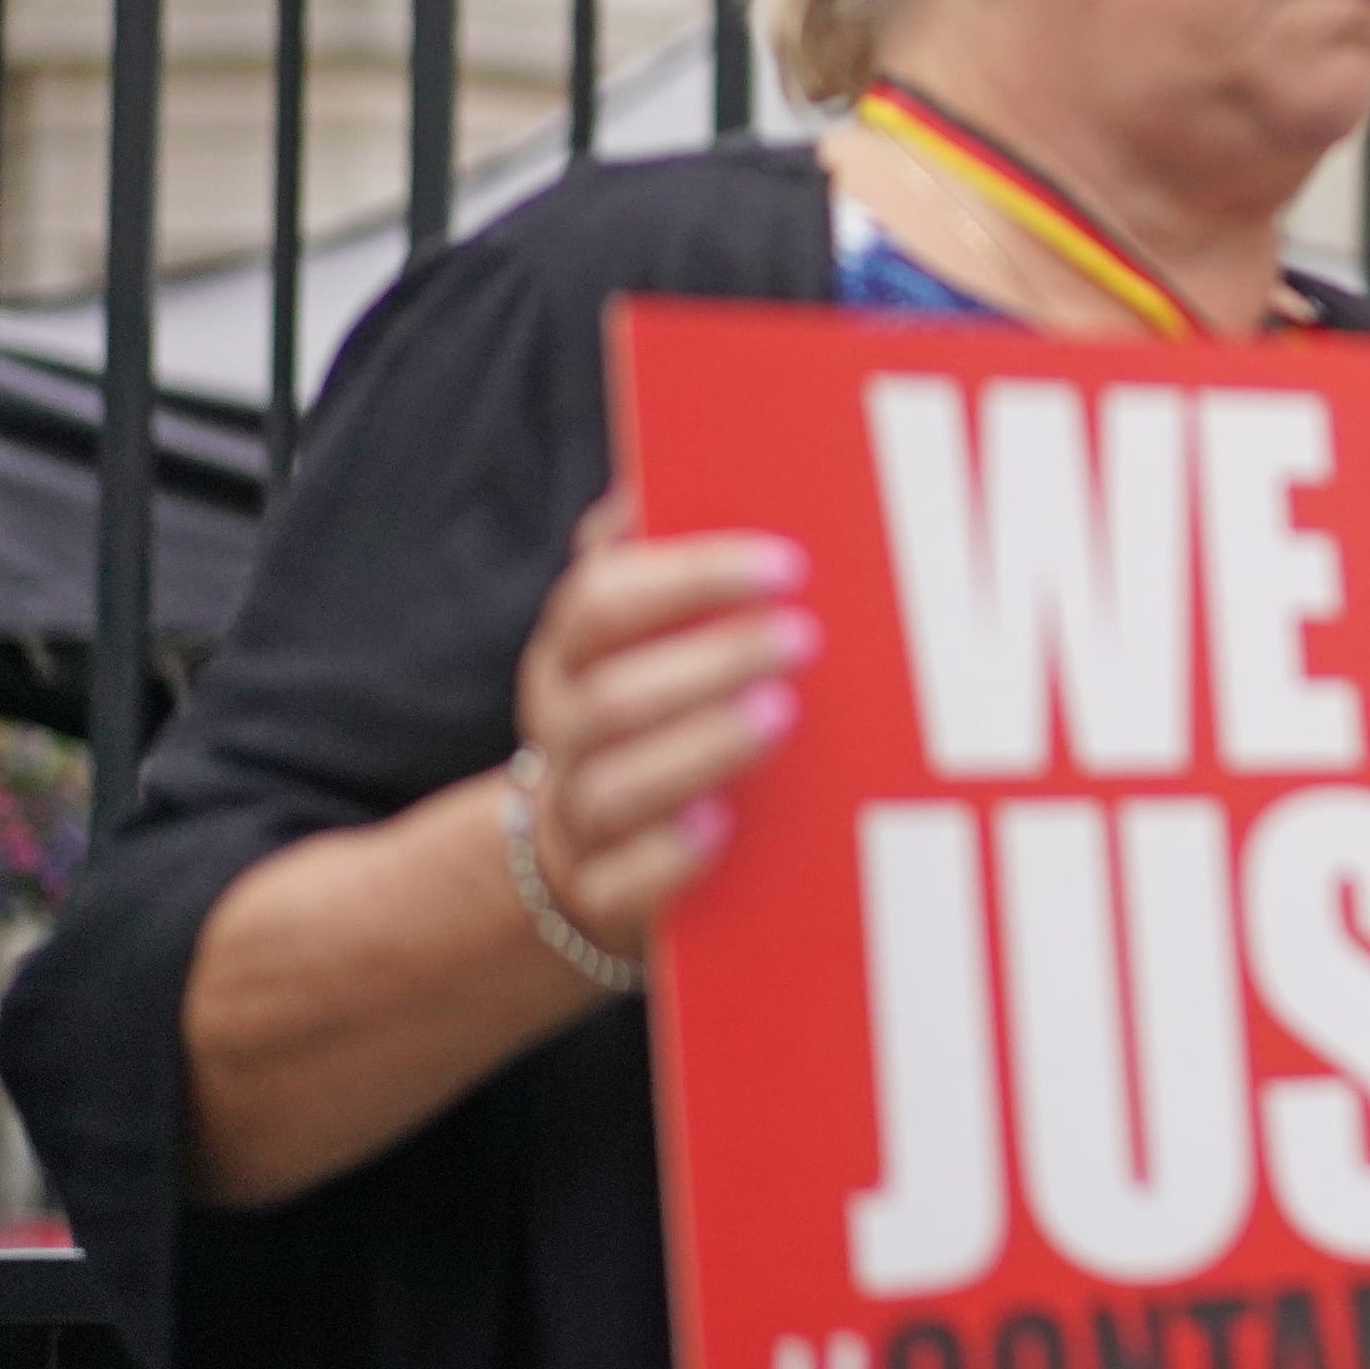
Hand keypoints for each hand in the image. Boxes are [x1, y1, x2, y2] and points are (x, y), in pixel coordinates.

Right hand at [510, 490, 812, 969]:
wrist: (579, 850)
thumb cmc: (649, 703)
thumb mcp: (639, 629)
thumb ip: (658, 553)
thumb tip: (667, 471)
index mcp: (571, 653)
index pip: (601, 601)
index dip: (689, 577)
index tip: (787, 563)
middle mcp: (565, 731)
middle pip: (614, 696)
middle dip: (710, 661)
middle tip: (804, 636)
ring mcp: (579, 818)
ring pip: (616, 789)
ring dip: (700, 750)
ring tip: (781, 714)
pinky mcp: (604, 897)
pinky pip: (622, 886)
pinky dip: (669, 859)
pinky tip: (724, 827)